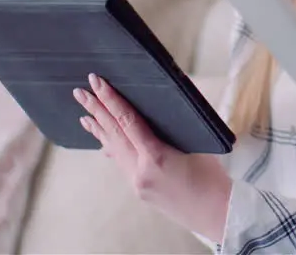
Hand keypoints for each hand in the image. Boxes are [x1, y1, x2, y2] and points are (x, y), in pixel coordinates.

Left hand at [75, 73, 231, 240]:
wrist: (216, 213)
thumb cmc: (212, 177)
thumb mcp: (195, 144)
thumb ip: (173, 126)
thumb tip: (160, 104)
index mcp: (157, 156)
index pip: (127, 121)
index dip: (111, 99)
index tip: (97, 82)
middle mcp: (141, 171)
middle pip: (114, 134)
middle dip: (96, 110)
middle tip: (80, 92)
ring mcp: (137, 182)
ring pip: (114, 150)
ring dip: (99, 130)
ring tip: (84, 115)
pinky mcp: (139, 189)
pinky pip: (121, 163)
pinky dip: (112, 147)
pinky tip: (103, 141)